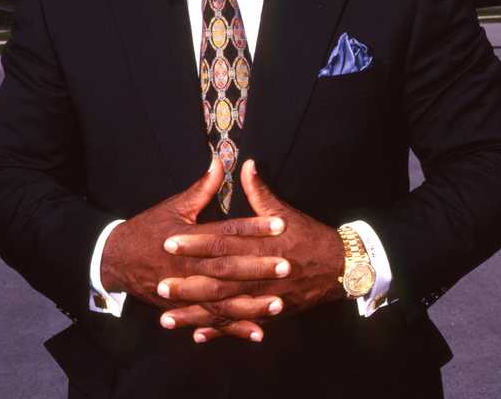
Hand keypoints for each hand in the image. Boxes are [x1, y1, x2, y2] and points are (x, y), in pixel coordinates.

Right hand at [100, 155, 288, 340]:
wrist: (116, 260)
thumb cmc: (148, 229)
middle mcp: (188, 267)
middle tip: (286, 264)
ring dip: (251, 304)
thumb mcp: (174, 206)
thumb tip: (220, 162)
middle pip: (228, 268)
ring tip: (278, 303)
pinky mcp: (184, 308)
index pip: (227, 232)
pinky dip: (234, 328)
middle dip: (258, 268)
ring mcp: (185, 291)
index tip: (280, 224)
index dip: (254, 228)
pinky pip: (212, 320)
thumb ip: (201, 188)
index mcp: (189, 239)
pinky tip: (258, 332)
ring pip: (222, 300)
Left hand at [159, 159, 346, 342]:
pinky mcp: (269, 312)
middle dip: (188, 285)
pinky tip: (197, 336)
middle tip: (160, 286)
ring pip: (225, 308)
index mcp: (260, 244)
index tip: (169, 242)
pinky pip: (240, 323)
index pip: (221, 242)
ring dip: (196, 314)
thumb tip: (245, 164)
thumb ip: (260, 192)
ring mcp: (264, 297)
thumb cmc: (310, 236)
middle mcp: (259, 273)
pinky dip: (219, 331)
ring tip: (167, 319)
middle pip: (218, 280)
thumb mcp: (285, 211)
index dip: (194, 242)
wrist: (340, 267)